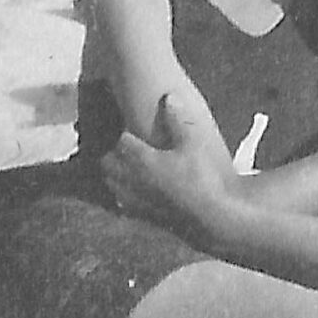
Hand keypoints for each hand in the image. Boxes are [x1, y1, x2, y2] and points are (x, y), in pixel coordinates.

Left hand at [103, 93, 237, 231]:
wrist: (211, 219)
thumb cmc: (201, 178)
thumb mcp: (194, 144)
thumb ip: (178, 120)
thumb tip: (169, 97)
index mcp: (140, 159)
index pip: (121, 139)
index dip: (126, 130)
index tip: (132, 126)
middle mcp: (130, 179)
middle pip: (107, 161)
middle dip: (113, 152)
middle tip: (126, 146)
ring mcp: (133, 199)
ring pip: (110, 183)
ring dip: (114, 173)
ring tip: (127, 167)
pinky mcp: (140, 216)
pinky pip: (120, 202)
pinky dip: (122, 193)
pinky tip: (136, 190)